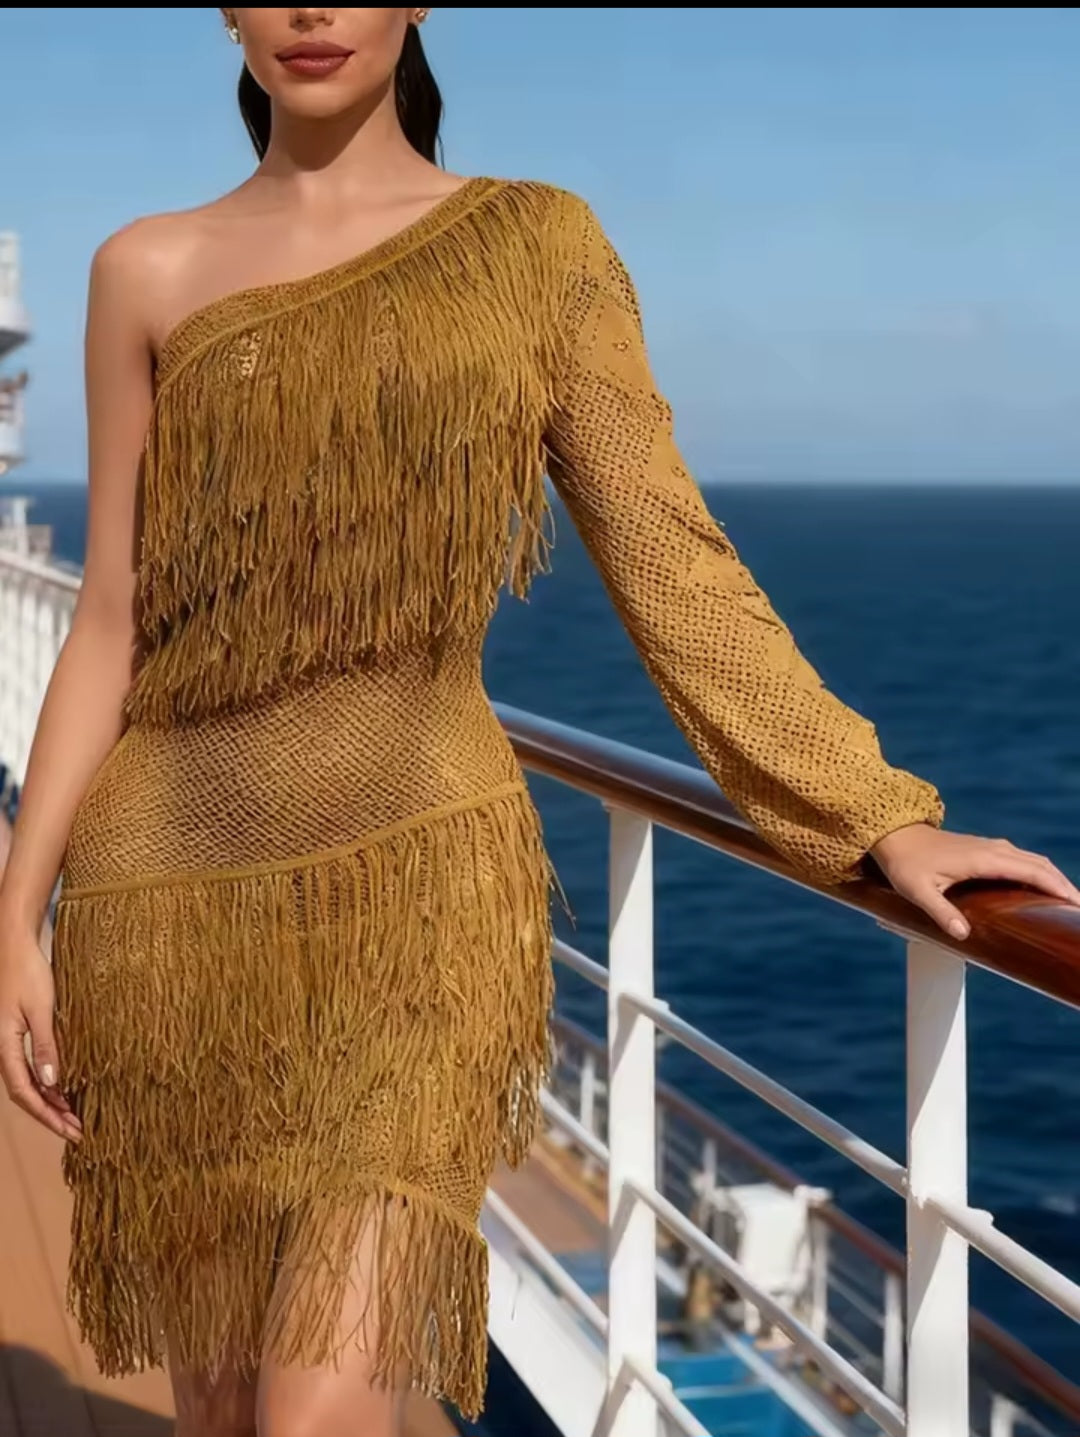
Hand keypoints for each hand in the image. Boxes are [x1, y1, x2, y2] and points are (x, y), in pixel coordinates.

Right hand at [0, 925, 81, 1142]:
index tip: (71, 1131)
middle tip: (79, 1132)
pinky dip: (50, 1084)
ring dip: (51, 1102)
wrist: (16, 948)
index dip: (47, 1115)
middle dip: (51, 1116)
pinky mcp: (20, 1036)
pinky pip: (33, 1069)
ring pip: (29, 1084)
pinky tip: (67, 1089)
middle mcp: (5, 1051)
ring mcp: (11, 1045)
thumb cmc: (27, 974)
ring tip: (76, 1117)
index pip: (25, 1093)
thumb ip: (47, 1045)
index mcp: (5, 1047)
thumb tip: (54, 1082)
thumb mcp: (42, 1009)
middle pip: (26, 1094)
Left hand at [870, 824, 1079, 940]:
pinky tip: (1043, 888)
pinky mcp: (986, 849)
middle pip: (1040, 866)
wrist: (894, 834)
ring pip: (1033, 861)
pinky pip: (1022, 860)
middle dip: (1064, 886)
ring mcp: (991, 847)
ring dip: (1054, 879)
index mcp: (983, 859)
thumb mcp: (917, 891)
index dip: (1057, 888)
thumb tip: (963, 935)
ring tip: (1069, 902)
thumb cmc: (905, 864)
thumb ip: (940, 912)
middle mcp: (993, 849)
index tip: (1076, 904)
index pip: (1032, 872)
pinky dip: (1040, 872)